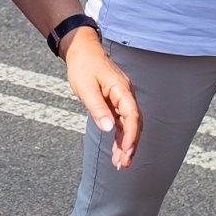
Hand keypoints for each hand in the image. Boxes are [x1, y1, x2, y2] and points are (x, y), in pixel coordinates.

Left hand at [62, 28, 139, 167]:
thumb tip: (108, 129)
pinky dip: (119, 138)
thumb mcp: (86, 88)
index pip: (132, 115)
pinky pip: (121, 123)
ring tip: (120, 164)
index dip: (131, 134)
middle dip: (130, 145)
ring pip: (128, 125)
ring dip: (125, 144)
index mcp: (121, 89)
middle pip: (134, 123)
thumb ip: (98, 109)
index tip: (127, 151)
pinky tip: (116, 152)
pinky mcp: (115, 103)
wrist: (82, 51)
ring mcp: (122, 99)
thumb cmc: (83, 66)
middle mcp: (125, 95)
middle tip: (124, 164)